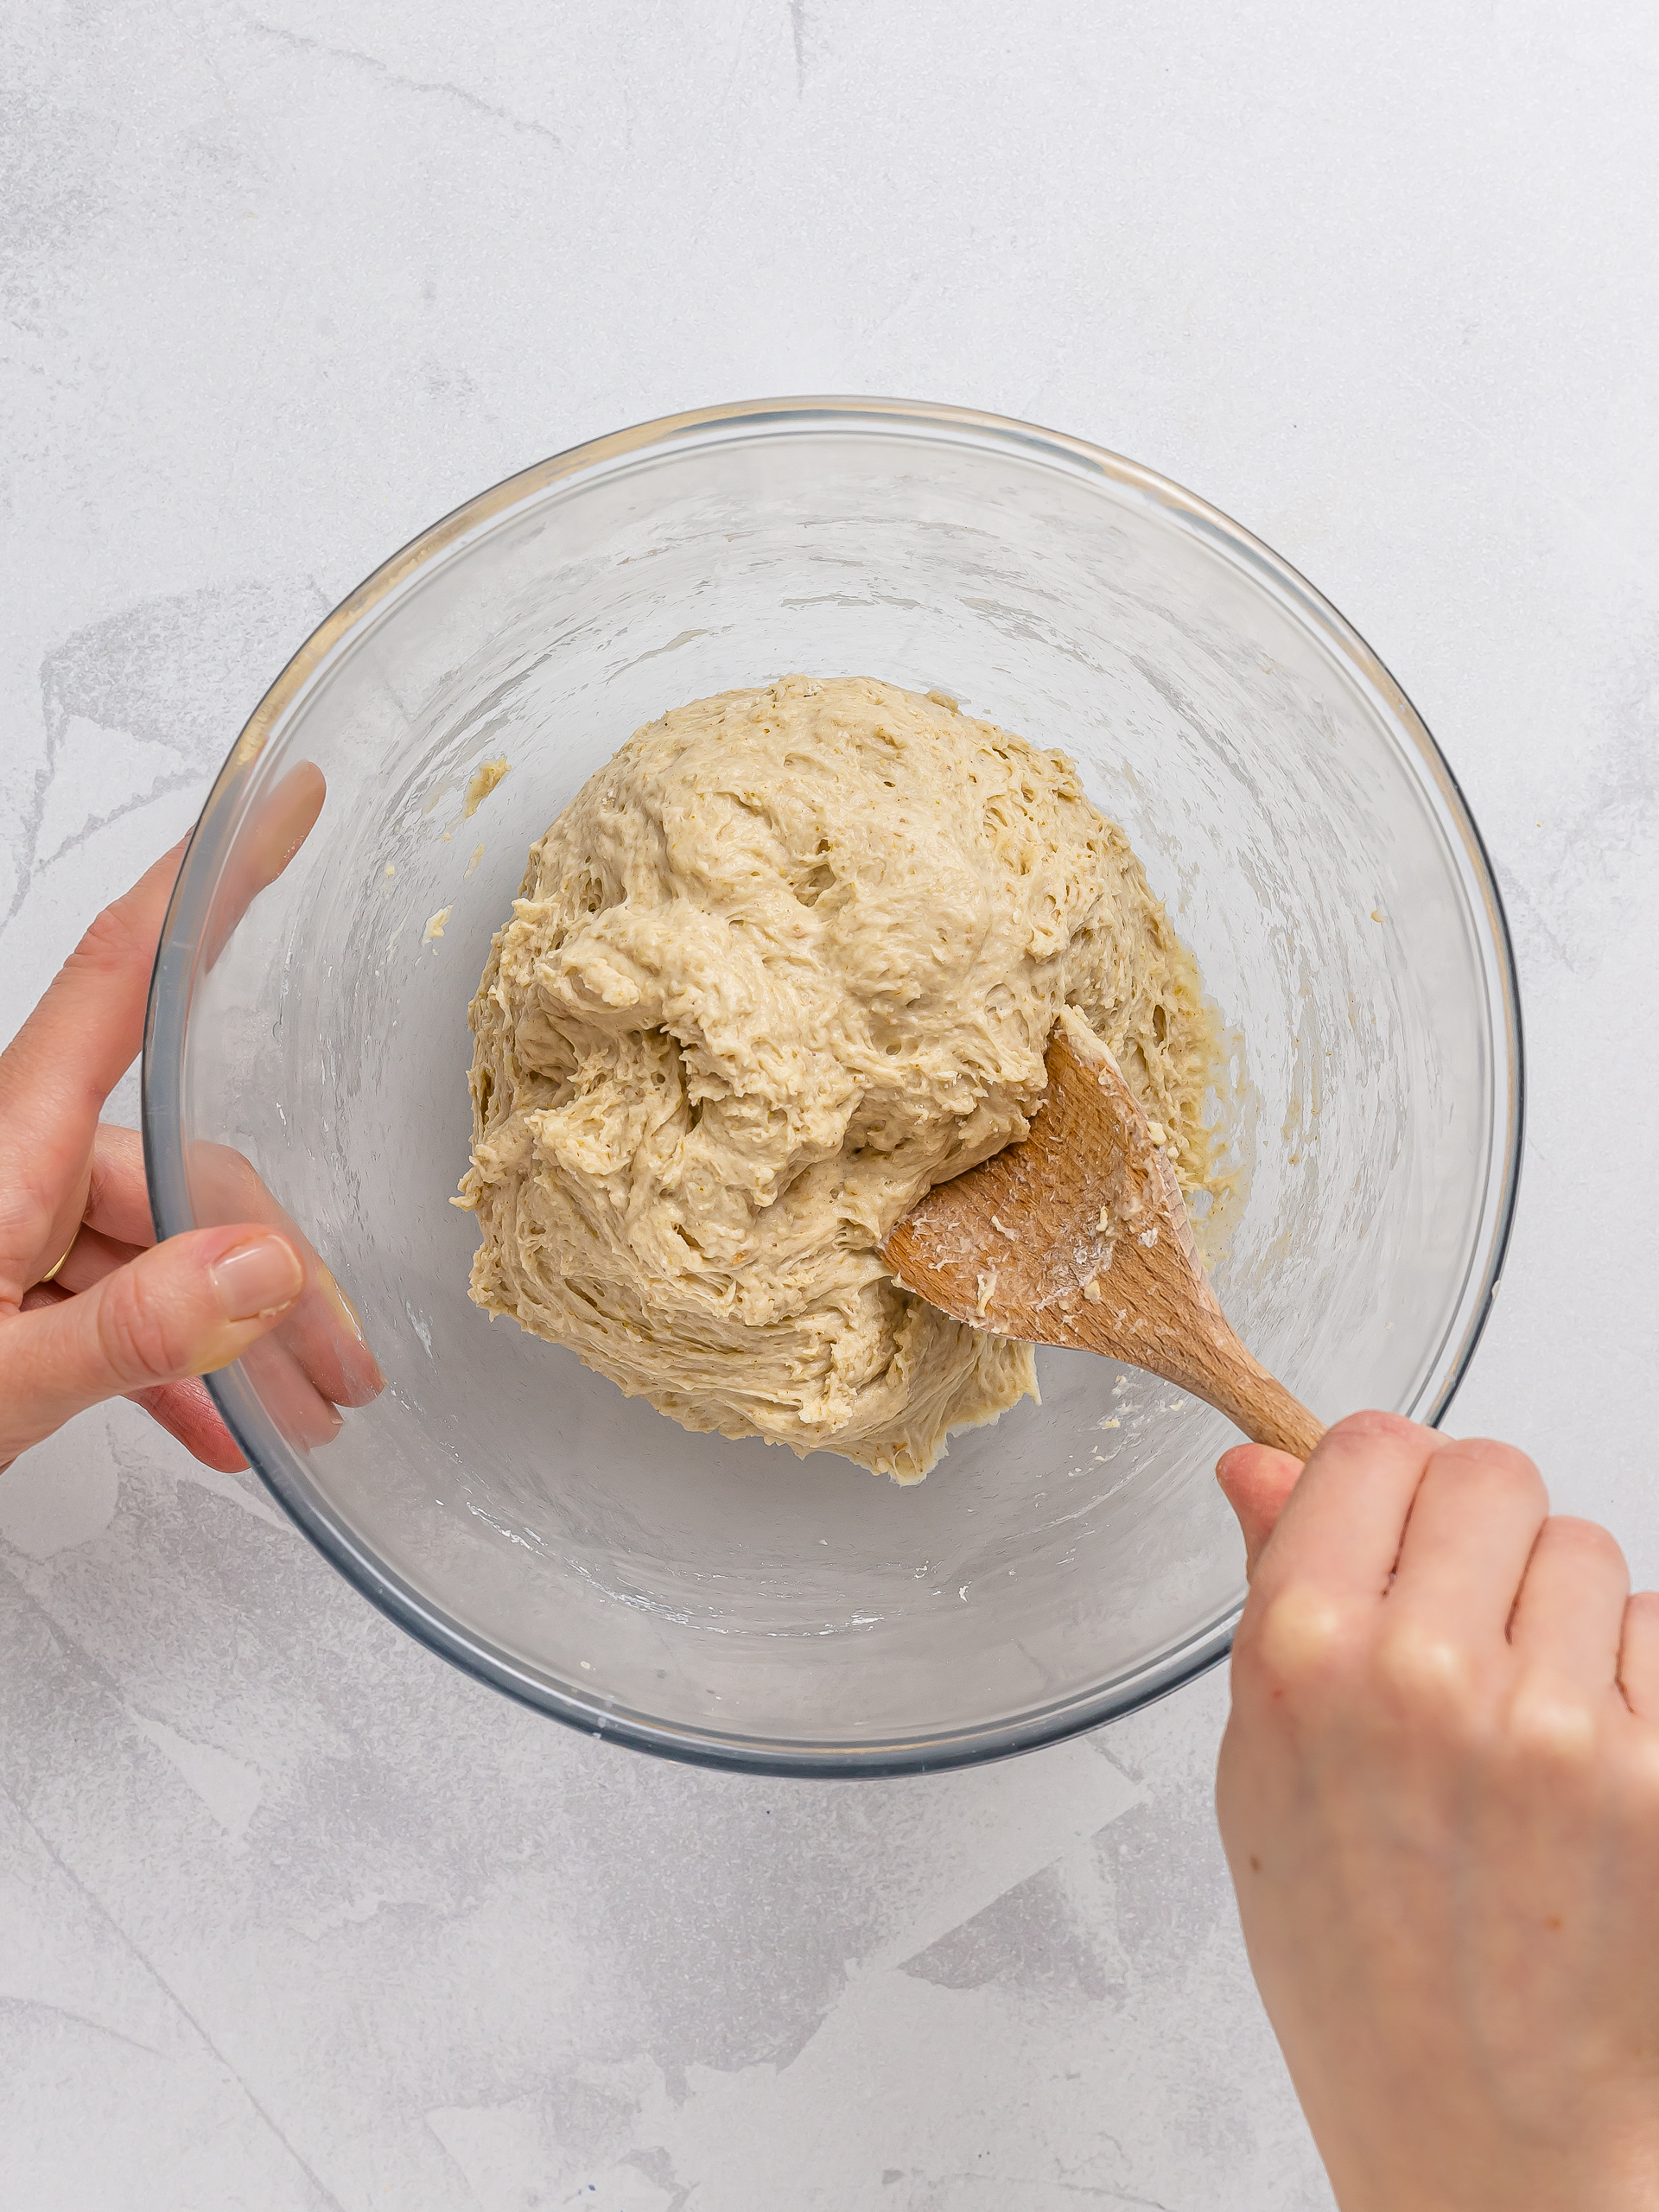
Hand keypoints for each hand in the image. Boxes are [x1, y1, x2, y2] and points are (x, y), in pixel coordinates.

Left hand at [2, 819, 379, 1471]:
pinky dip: (170, 1356)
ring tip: (301, 1416)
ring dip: (238, 1335)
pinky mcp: (3, 1281)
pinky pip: (111, 1293)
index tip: (282, 803)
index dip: (209, 881)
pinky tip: (215, 1424)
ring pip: (161, 1246)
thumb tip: (264, 1268)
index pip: (124, 973)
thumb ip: (123, 1331)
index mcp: (1, 1147)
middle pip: (182, 1165)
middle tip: (345, 1370)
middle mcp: (10, 1164)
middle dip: (279, 1275)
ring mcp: (7, 1222)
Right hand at [1216, 1414, 1658, 2210]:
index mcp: (1303, 1661)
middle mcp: (1428, 1675)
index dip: (1379, 1476)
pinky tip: (1580, 1760)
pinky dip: (1627, 1677)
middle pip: (1489, 1473)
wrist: (1485, 2134)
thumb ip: (1272, 1594)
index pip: (1371, 1447)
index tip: (1384, 1517)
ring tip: (1518, 1713)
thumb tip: (1262, 1466)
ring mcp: (1560, 1726)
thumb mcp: (1261, 1771)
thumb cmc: (1360, 1968)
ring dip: (1557, 1606)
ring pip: (1586, 1548)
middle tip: (1458, 1618)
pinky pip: (1658, 1634)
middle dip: (1474, 1527)